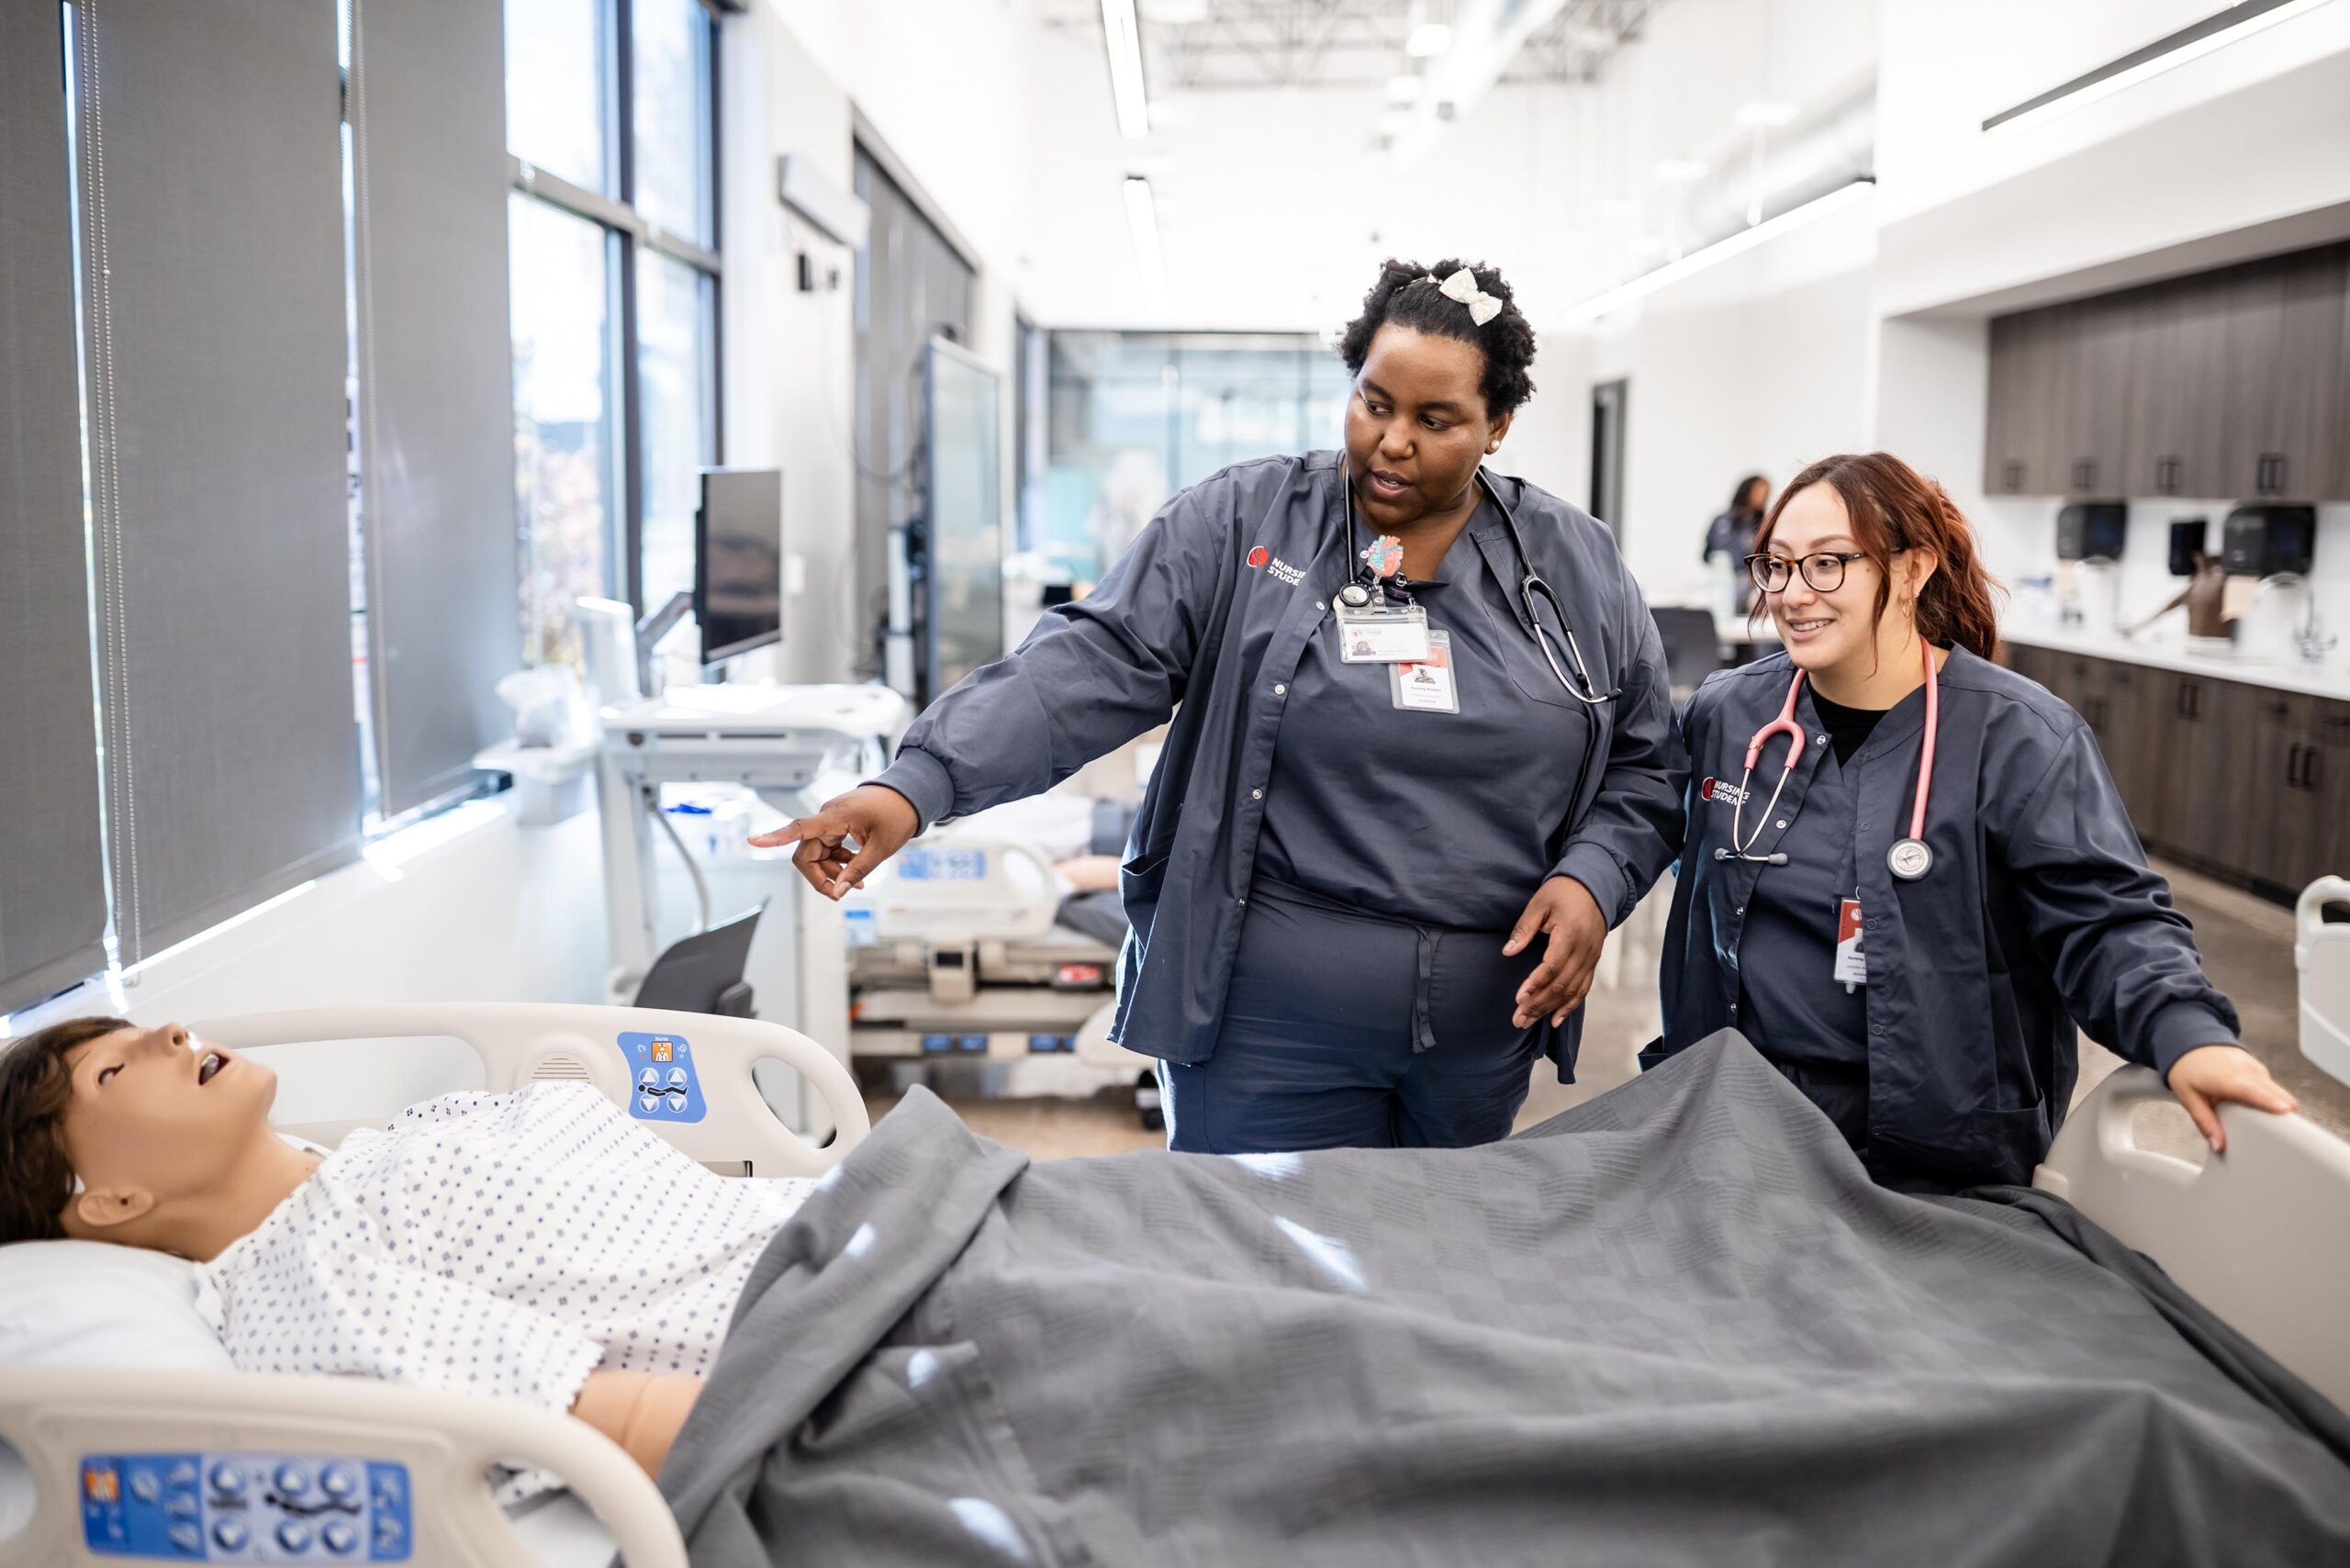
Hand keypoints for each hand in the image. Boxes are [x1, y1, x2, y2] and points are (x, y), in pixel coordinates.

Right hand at [748, 785, 918, 898]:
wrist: (910, 795)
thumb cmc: (897, 814)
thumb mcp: (881, 849)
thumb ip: (857, 871)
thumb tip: (838, 892)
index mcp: (835, 817)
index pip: (799, 828)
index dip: (775, 837)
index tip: (753, 841)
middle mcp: (827, 818)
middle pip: (806, 853)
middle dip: (820, 876)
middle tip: (842, 892)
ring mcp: (831, 821)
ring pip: (817, 854)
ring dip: (832, 871)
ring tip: (857, 882)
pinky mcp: (837, 825)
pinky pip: (827, 849)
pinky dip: (838, 863)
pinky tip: (855, 872)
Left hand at [1504, 876, 1606, 1029]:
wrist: (1594, 886)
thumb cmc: (1563, 892)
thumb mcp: (1539, 903)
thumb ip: (1524, 929)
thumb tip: (1508, 952)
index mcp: (1570, 935)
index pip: (1552, 967)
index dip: (1535, 984)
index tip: (1519, 998)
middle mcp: (1584, 951)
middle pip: (1561, 985)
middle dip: (1539, 1004)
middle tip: (1518, 1019)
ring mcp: (1591, 958)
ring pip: (1571, 991)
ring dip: (1550, 1009)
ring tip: (1529, 1021)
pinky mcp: (1593, 961)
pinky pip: (1583, 989)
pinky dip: (1570, 1006)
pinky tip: (1555, 1019)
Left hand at [2166, 1044, 2298, 1153]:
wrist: (2189, 1043)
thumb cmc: (2188, 1069)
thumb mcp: (2188, 1098)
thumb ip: (2205, 1122)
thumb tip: (2218, 1145)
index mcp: (2227, 1078)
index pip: (2253, 1091)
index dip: (2270, 1102)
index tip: (2285, 1111)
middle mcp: (2246, 1071)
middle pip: (2278, 1094)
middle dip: (2282, 1114)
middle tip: (2277, 1134)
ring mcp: (2256, 1068)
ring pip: (2280, 1092)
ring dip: (2277, 1108)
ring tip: (2263, 1123)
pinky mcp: (2261, 1070)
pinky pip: (2274, 1089)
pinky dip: (2271, 1100)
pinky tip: (2255, 1107)